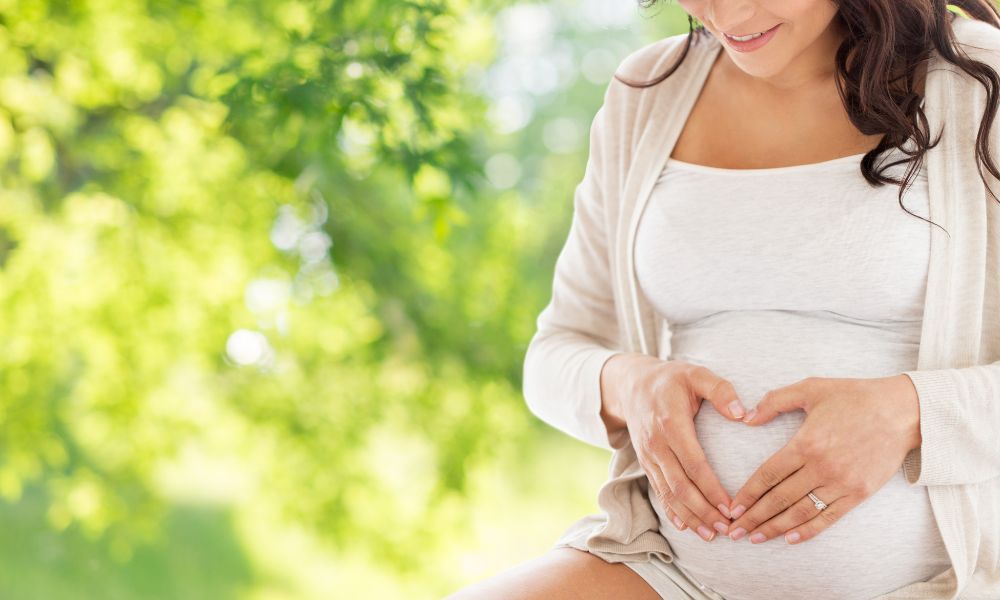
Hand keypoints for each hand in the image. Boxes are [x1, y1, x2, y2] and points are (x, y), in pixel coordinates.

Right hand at [606, 355, 749, 541]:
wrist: (631, 384)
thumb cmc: (670, 379)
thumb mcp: (696, 373)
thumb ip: (720, 390)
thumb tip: (742, 413)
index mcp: (671, 424)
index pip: (694, 464)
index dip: (712, 488)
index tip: (732, 506)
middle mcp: (656, 444)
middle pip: (681, 486)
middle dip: (704, 511)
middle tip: (728, 529)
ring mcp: (649, 456)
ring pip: (669, 493)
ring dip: (690, 517)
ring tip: (712, 535)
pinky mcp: (645, 462)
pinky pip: (658, 491)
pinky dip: (672, 511)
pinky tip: (686, 526)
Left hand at [724, 375, 921, 544]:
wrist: (902, 411)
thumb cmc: (854, 396)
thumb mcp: (811, 388)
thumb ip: (775, 401)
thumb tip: (747, 418)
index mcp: (806, 443)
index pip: (768, 475)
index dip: (748, 494)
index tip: (732, 508)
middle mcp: (821, 467)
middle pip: (779, 499)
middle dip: (754, 517)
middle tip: (734, 532)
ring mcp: (841, 483)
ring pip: (801, 512)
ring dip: (775, 528)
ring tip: (755, 539)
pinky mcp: (859, 493)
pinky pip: (829, 517)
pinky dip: (808, 530)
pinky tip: (790, 539)